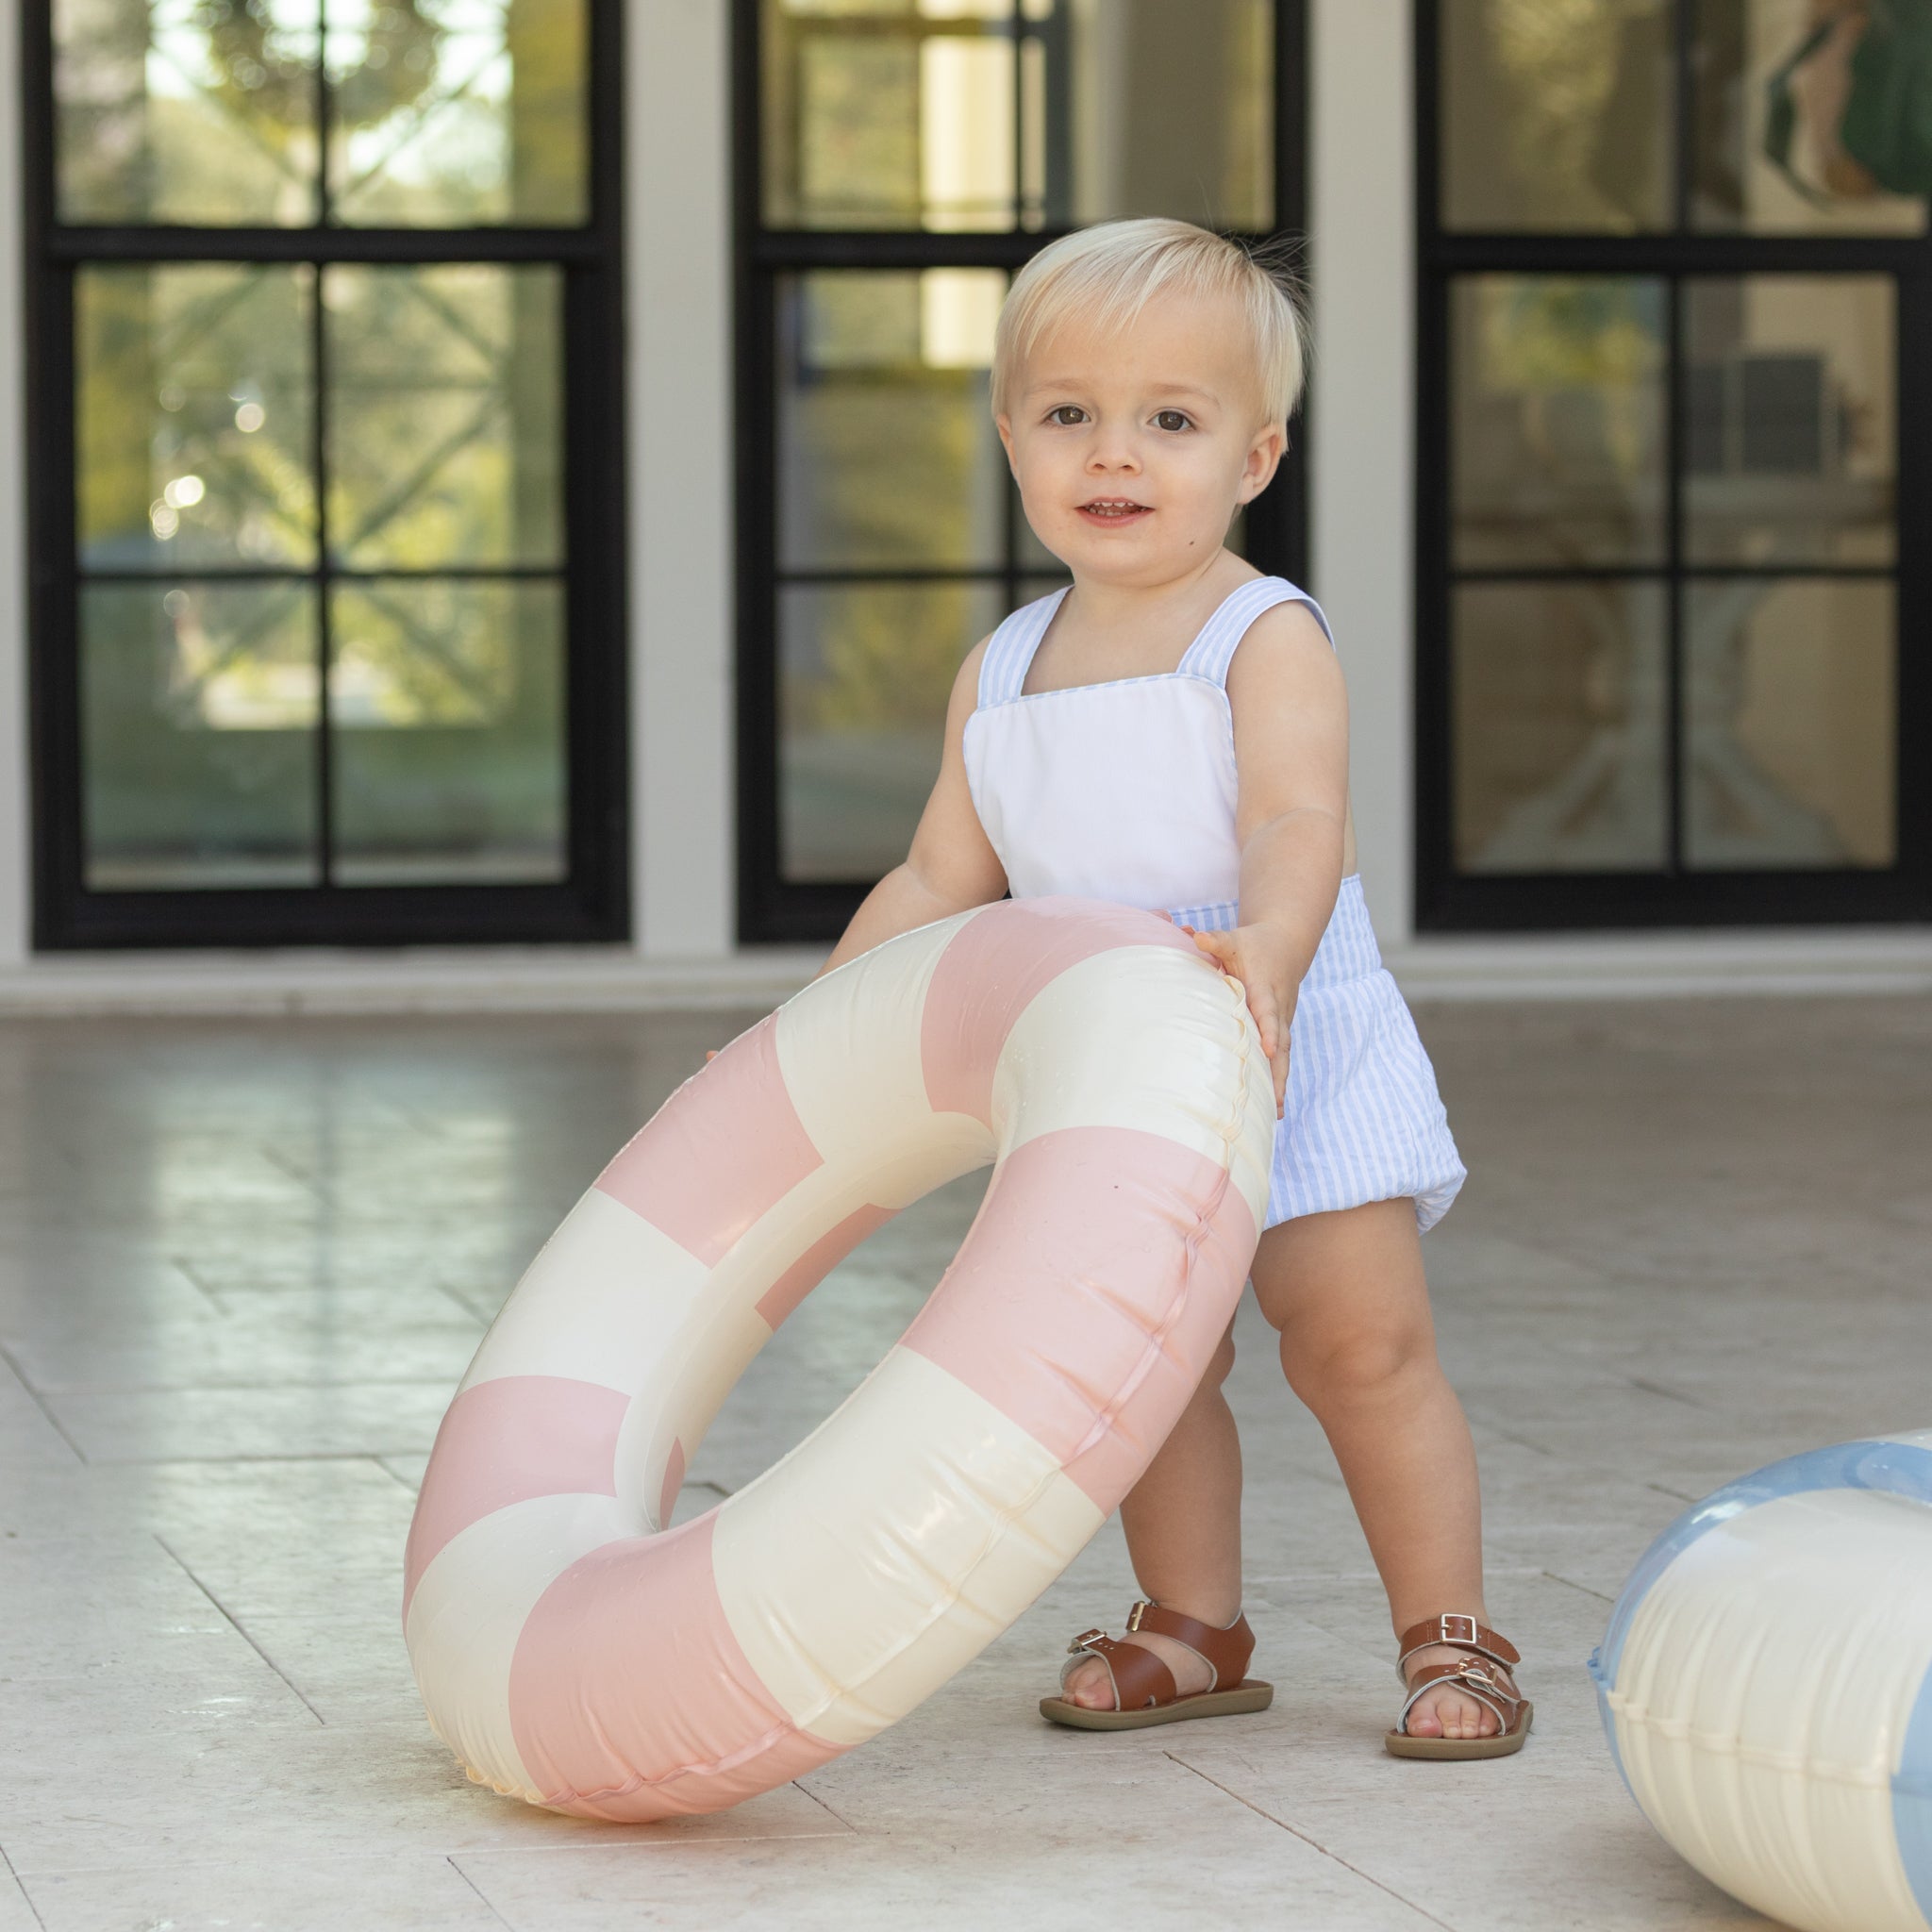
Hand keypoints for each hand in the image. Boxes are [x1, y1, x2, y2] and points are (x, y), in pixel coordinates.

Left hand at [1179, 922, 1294, 1116]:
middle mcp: (1279, 1010)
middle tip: (1275, 1101)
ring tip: (1276, 1113)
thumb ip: (1216, 941)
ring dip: (1281, 1083)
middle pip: (1282, 1045)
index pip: (1268, 1014)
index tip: (1268, 1049)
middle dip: (1279, 1072)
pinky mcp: (1281, 1030)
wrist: (1285, 945)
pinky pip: (1282, 1058)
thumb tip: (1194, 936)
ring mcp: (1282, 1022)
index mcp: (1267, 990)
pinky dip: (1279, 1079)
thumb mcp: (1235, 940)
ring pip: (1284, 1056)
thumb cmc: (1254, 945)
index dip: (1269, 1031)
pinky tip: (1273, 1106)